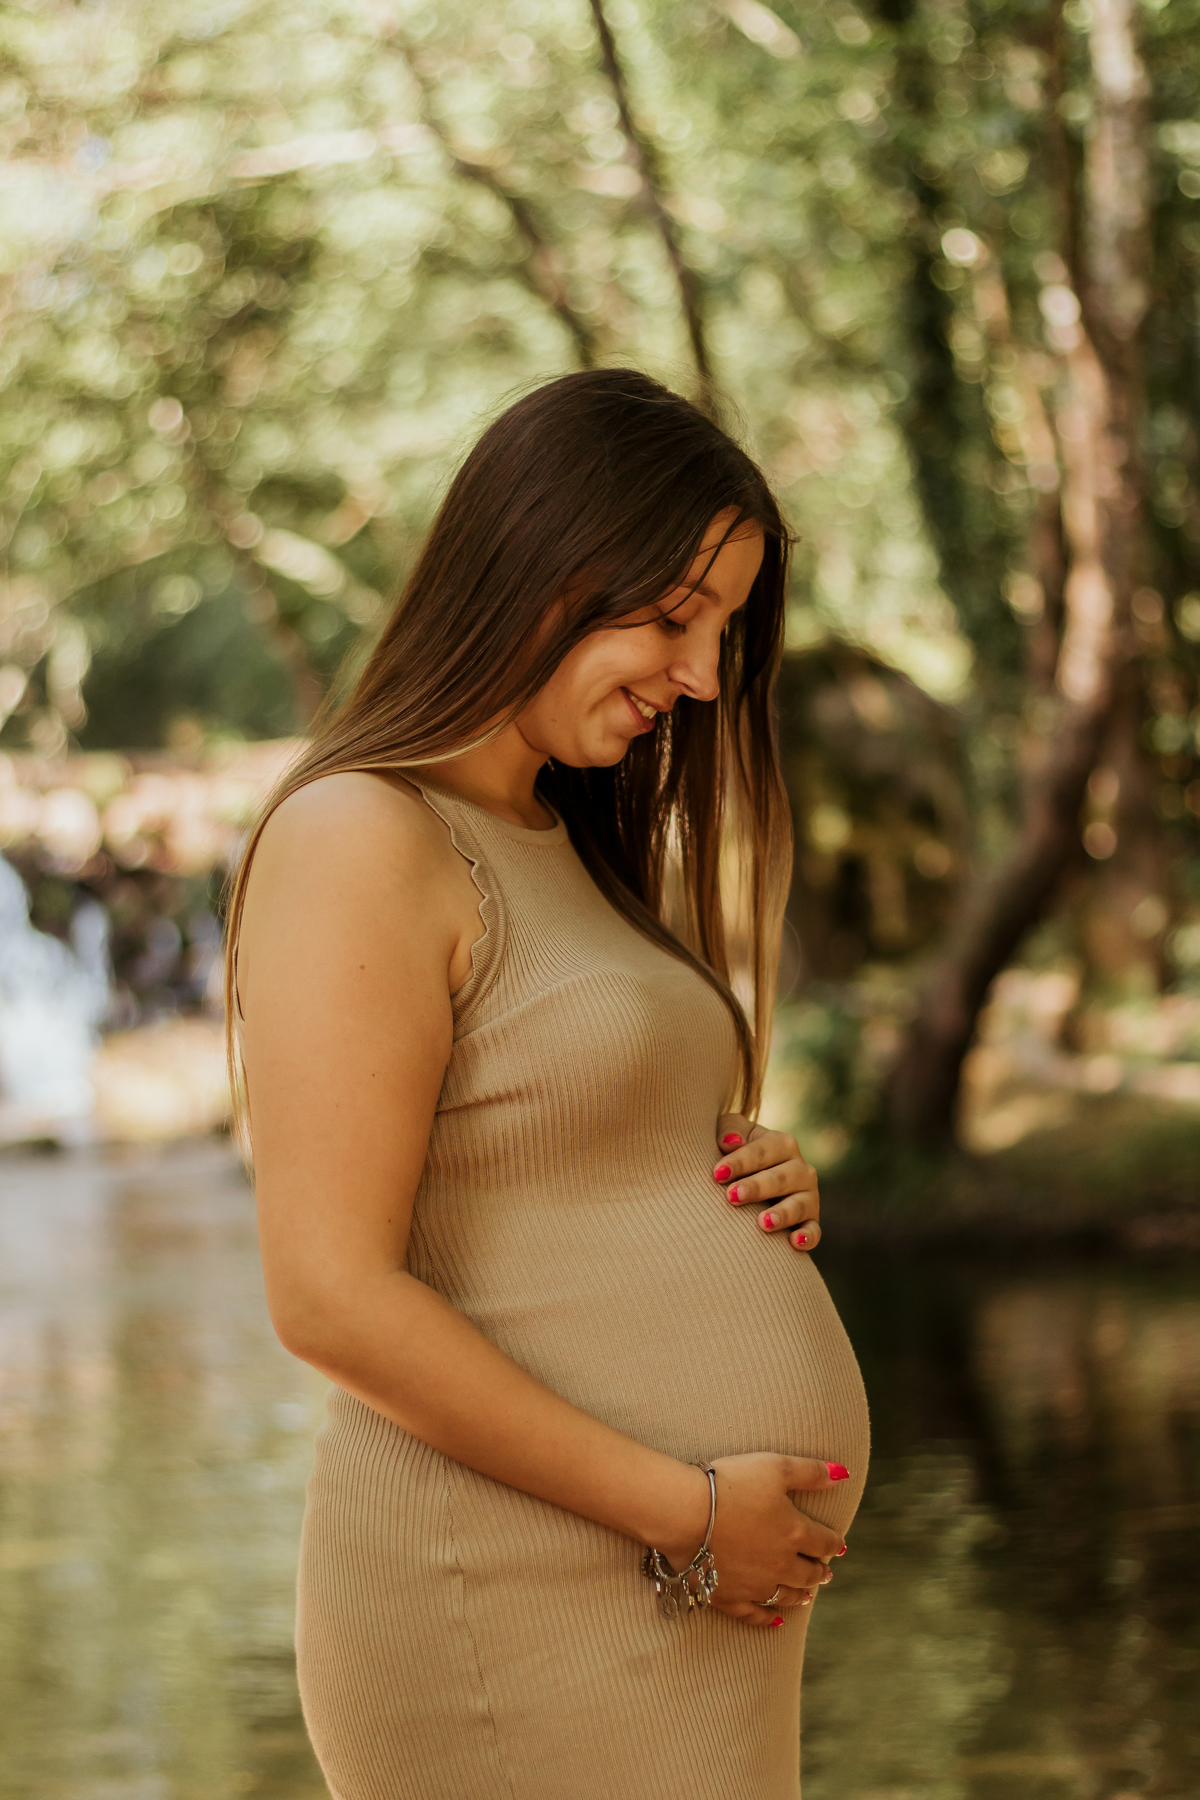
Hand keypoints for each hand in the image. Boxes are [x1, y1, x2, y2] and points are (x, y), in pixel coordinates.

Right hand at [656, 1453, 847, 1628]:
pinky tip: (777, 1622)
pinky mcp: (729, 1597)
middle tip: (825, 1571)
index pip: (825, 1542)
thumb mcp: (775, 1467)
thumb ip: (811, 1472)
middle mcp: (781, 1565)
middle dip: (820, 1571)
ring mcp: (755, 1585)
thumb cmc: (730, 1483)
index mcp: (795, 1532)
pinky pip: (754, 1616)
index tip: (839, 1545)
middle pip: (809, 1573)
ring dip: (800, 1594)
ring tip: (808, 1595)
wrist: (685, 1512)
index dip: (834, 1543)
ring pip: (786, 1595)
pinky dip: (768, 1620)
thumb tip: (842, 1474)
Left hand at [713, 1113, 819, 1251]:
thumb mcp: (730, 1132)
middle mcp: (801, 1169)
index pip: (763, 1151)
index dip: (740, 1162)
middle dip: (757, 1187)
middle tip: (732, 1196)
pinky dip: (807, 1236)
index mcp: (783, 1144)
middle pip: (780, 1178)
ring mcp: (809, 1196)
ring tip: (763, 1223)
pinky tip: (794, 1242)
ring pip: (799, 1205)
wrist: (752, 1178)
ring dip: (782, 1214)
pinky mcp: (811, 1221)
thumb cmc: (737, 1153)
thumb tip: (730, 1142)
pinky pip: (814, 1230)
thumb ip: (729, 1130)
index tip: (717, 1174)